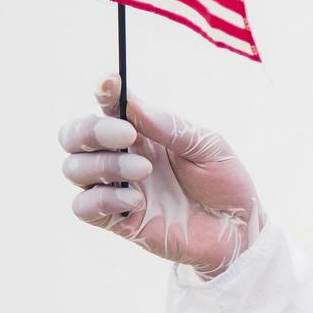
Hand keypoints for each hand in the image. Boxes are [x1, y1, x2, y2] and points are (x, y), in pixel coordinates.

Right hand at [58, 74, 264, 279]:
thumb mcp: (209, 147)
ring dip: (103, 165)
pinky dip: (102, 200)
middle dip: (90, 130)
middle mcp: (123, 157)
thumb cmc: (225, 183)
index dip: (103, 91)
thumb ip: (171, 127)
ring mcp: (118, 189)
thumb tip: (135, 105)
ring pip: (73, 169)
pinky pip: (83, 208)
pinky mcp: (119, 221)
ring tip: (143, 170)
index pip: (110, 107)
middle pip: (74, 137)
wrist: (239, 229)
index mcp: (144, 133)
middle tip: (126, 135)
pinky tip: (136, 201)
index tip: (108, 82)